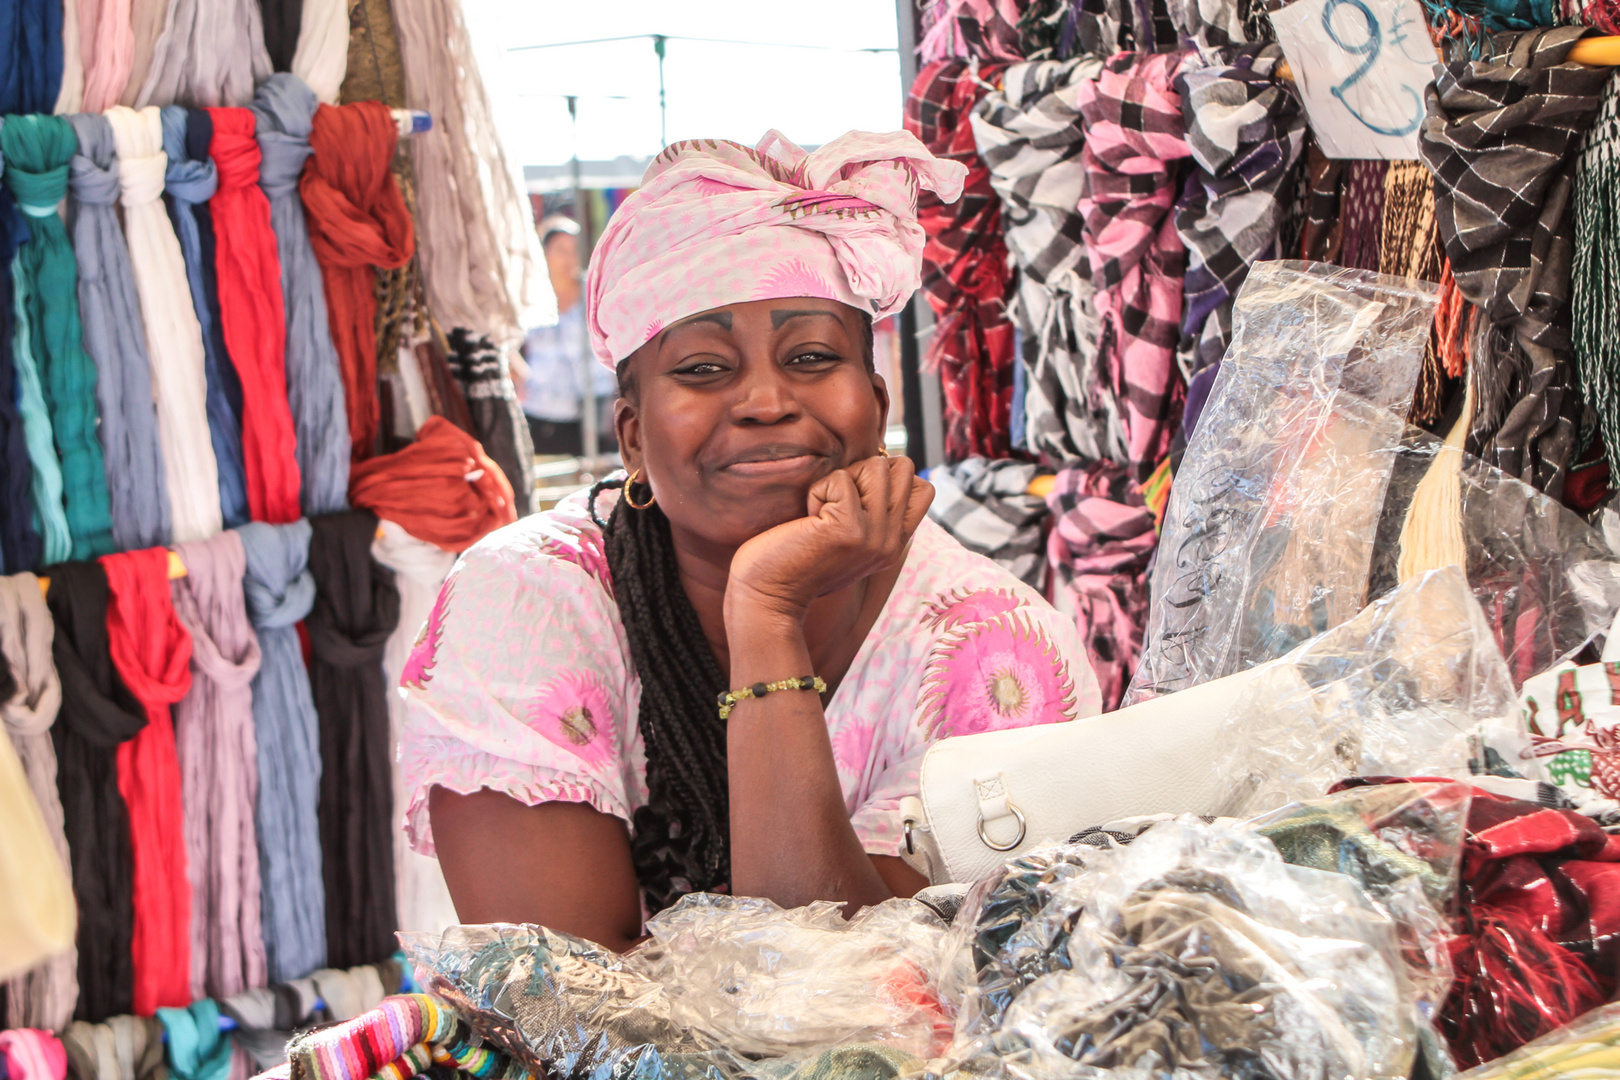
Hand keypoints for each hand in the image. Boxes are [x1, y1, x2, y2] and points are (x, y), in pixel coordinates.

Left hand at [725, 455, 933, 628]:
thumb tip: (880, 463)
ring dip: (842, 479)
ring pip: (877, 466)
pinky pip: (840, 479)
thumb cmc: (797, 561)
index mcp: (894, 544)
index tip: (856, 499)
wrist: (769, 597)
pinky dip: (817, 491)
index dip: (889, 478)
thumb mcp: (849, 539)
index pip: (923, 489)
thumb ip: (872, 513)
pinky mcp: (849, 529)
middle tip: (837, 501)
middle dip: (866, 471)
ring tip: (822, 511)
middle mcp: (891, 542)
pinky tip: (808, 519)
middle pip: (904, 469)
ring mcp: (874, 536)